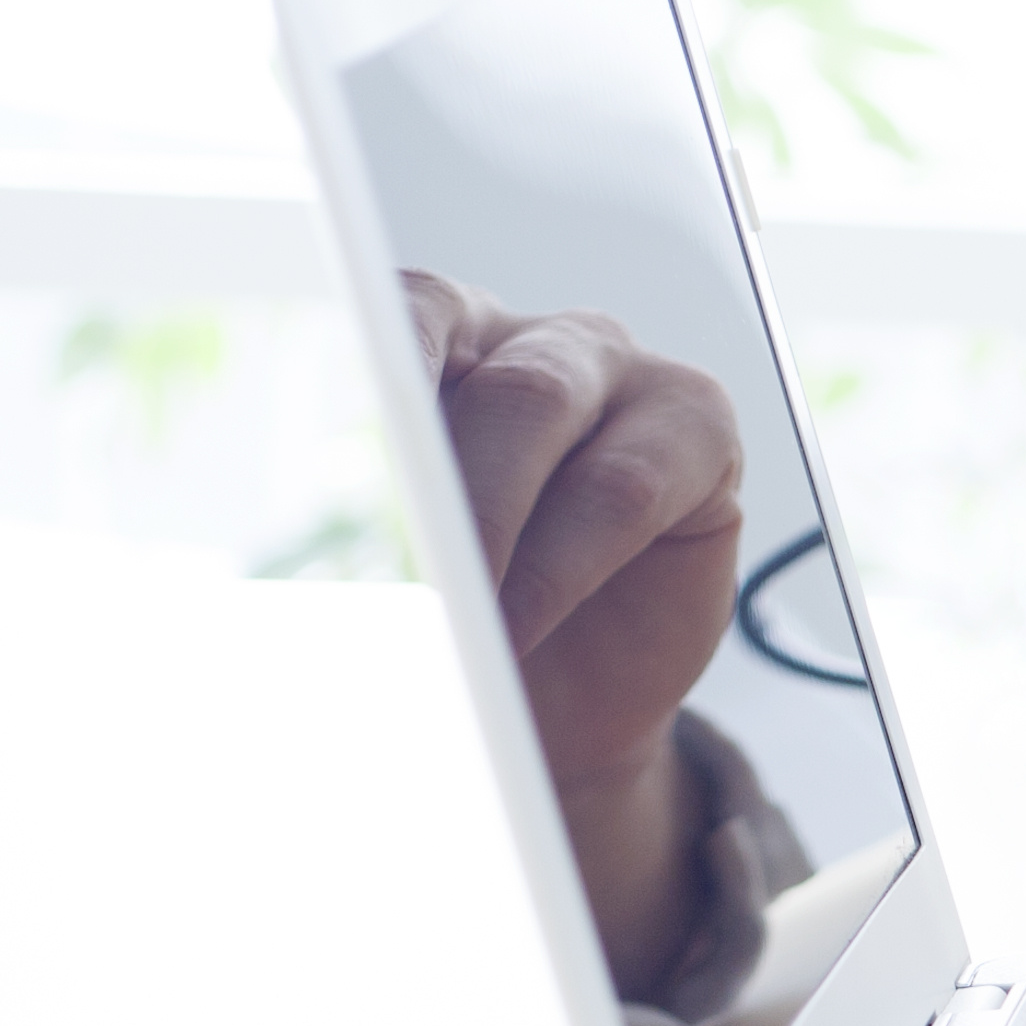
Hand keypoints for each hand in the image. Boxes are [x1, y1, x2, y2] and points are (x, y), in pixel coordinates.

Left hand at [403, 271, 745, 1000]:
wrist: (544, 718)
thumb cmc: (467, 643)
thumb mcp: (412, 583)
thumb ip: (404, 528)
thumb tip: (326, 535)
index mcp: (441, 340)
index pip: (406, 307)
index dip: (389, 372)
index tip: (362, 455)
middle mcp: (533, 340)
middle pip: (490, 372)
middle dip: (454, 483)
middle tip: (431, 587)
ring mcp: (625, 380)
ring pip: (557, 405)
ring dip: (511, 521)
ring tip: (484, 624)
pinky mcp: (699, 441)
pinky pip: (642, 473)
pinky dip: (582, 545)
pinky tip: (539, 616)